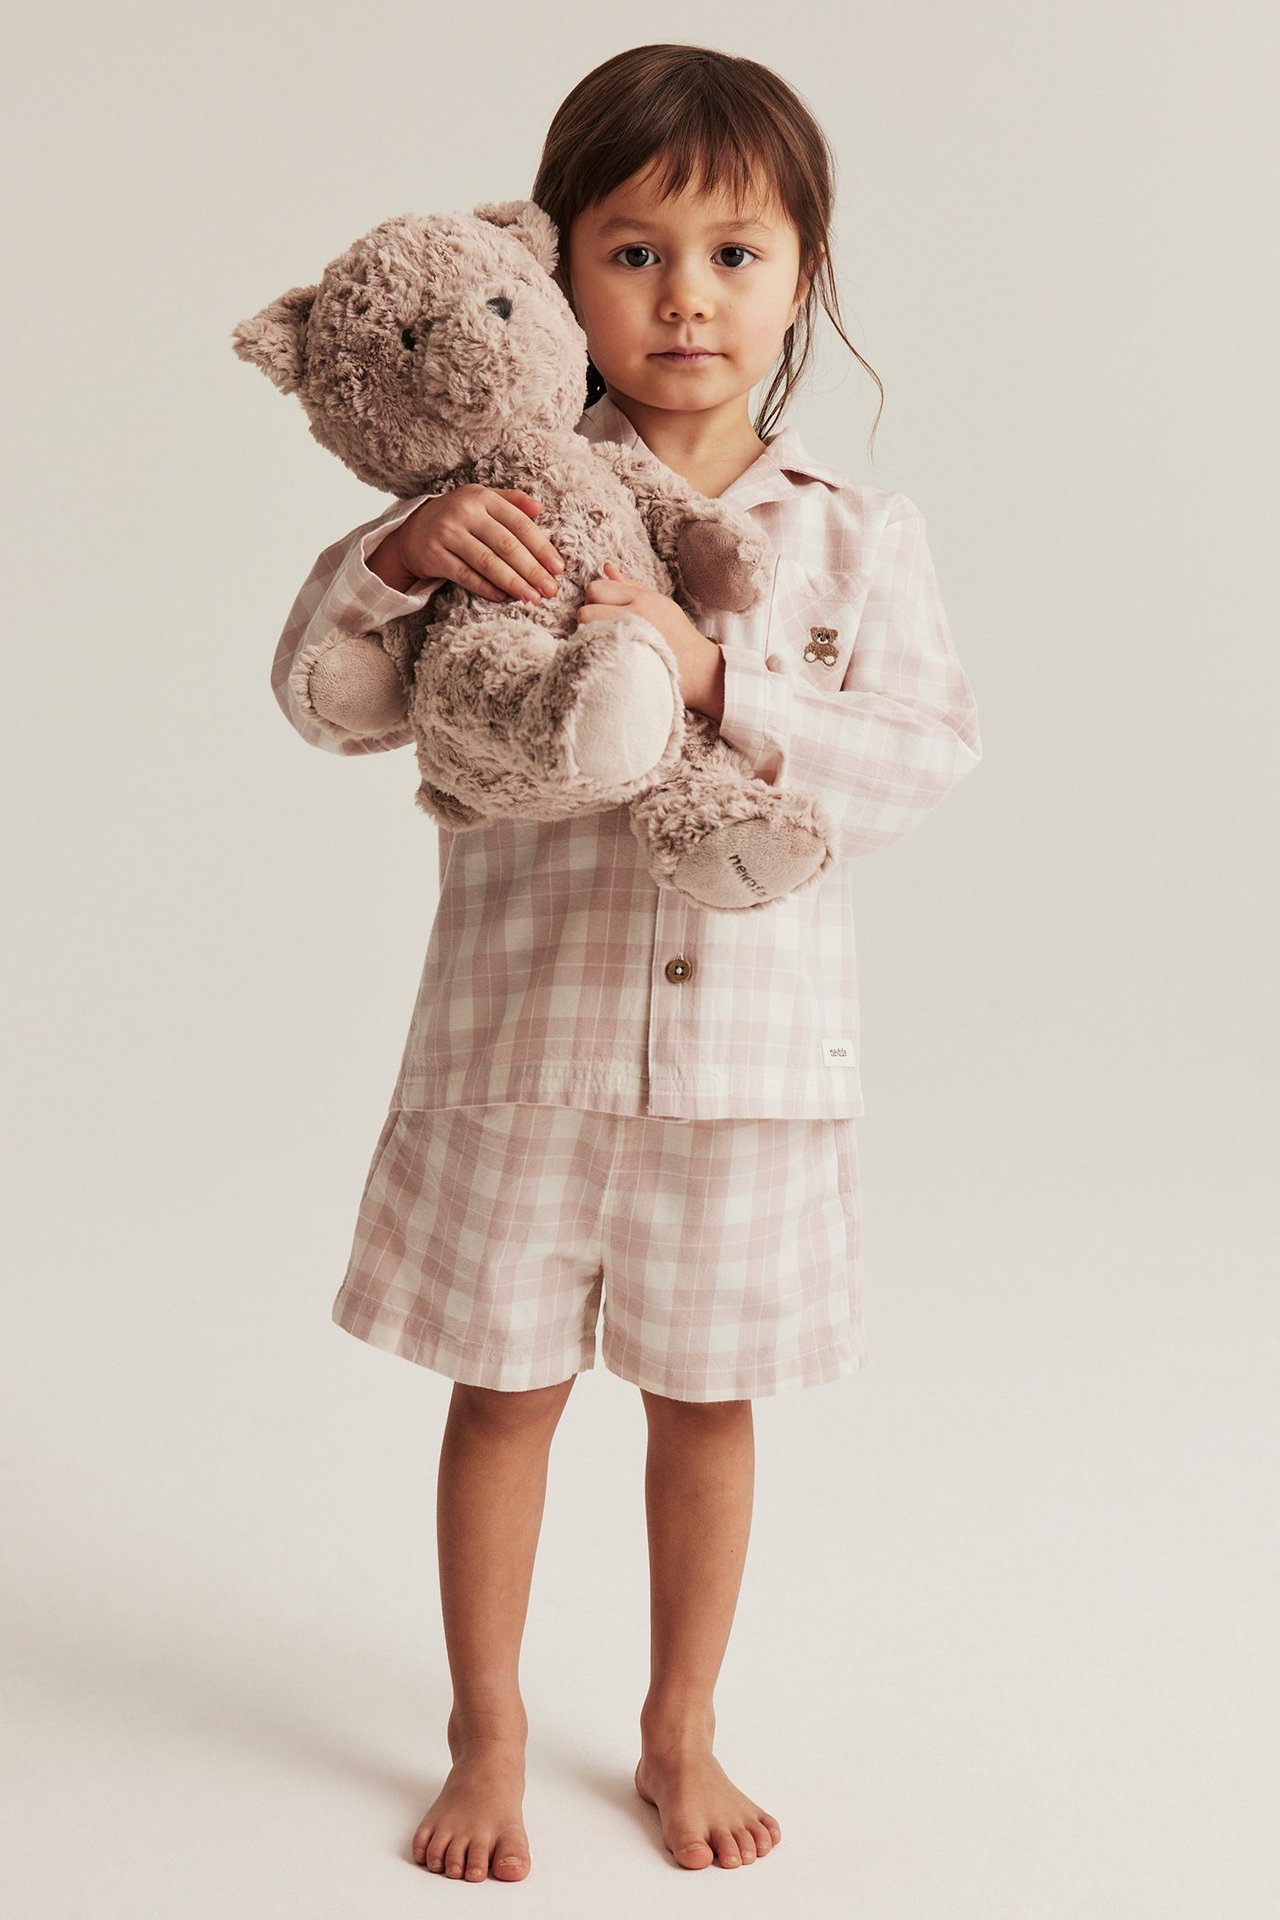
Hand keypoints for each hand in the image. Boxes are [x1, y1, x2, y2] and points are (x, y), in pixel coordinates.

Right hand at [382, 485, 565, 604]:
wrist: (413, 530)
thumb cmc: (459, 517)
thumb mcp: (482, 500)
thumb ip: (511, 502)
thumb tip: (540, 508)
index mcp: (482, 497)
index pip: (519, 524)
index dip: (541, 547)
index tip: (558, 568)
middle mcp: (464, 512)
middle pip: (506, 545)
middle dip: (531, 570)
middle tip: (550, 590)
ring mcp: (447, 534)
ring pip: (487, 562)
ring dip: (513, 583)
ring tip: (532, 598)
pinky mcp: (433, 555)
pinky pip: (465, 575)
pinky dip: (486, 588)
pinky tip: (503, 597)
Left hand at [576, 563, 724, 716]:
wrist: (698, 669)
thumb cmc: (676, 635)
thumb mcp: (658, 602)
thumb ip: (630, 585)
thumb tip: (606, 567)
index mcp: (643, 601)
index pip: (596, 589)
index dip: (597, 600)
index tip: (606, 612)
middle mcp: (634, 618)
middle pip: (585, 611)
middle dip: (590, 619)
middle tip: (604, 629)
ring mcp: (628, 643)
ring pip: (585, 633)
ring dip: (590, 637)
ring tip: (608, 643)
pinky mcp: (623, 666)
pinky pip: (592, 655)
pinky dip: (594, 655)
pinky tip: (608, 658)